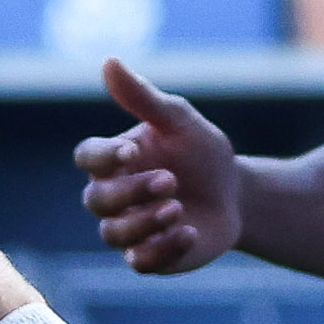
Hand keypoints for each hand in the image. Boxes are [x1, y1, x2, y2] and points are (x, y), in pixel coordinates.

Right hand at [73, 62, 240, 275]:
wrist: (236, 195)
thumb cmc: (202, 153)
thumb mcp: (179, 121)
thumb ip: (143, 97)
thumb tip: (109, 62)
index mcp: (114, 160)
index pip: (87, 158)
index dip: (104, 157)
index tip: (134, 151)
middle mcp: (113, 196)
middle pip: (96, 200)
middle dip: (131, 192)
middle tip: (170, 181)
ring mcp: (128, 230)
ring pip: (114, 234)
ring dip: (145, 222)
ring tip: (178, 208)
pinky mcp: (148, 257)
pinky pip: (139, 262)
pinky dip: (163, 249)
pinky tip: (188, 232)